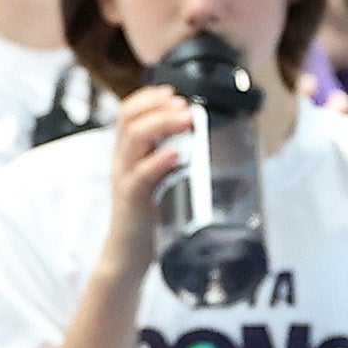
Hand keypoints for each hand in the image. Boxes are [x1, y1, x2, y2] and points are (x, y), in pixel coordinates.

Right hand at [98, 87, 195, 274]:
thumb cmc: (150, 219)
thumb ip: (182, 168)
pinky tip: (177, 154)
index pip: (128, 112)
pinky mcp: (131, 198)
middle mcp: (123, 161)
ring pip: (134, 138)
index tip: (173, 92)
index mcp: (129, 154)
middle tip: (184, 104)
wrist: (128, 255)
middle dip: (158, 104)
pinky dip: (160, 160)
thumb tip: (224, 162)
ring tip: (185, 118)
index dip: (149, 97)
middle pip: (129, 118)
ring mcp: (125, 178)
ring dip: (162, 123)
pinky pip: (141, 173)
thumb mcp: (164, 184)